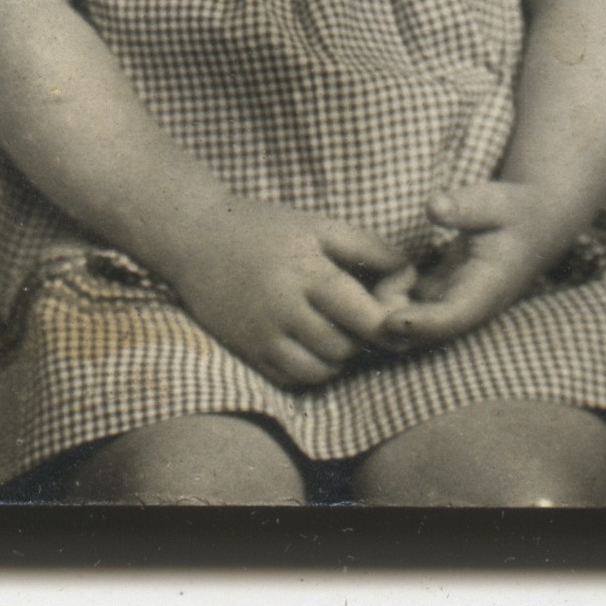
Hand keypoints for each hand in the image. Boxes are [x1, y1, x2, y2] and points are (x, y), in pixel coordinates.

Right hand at [157, 195, 404, 388]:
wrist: (195, 238)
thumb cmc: (266, 228)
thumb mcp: (319, 226)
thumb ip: (369, 248)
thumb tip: (409, 279)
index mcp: (308, 270)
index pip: (364, 315)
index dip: (390, 323)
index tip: (398, 316)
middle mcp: (284, 307)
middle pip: (345, 346)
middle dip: (363, 338)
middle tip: (365, 321)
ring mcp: (263, 334)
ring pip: (322, 369)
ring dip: (339, 356)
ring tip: (339, 330)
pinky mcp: (248, 352)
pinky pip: (294, 379)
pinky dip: (313, 369)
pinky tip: (314, 344)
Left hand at [373, 181, 564, 350]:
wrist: (534, 223)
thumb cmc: (514, 210)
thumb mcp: (493, 200)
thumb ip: (464, 205)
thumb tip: (434, 206)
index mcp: (487, 290)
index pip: (453, 317)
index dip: (421, 323)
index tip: (388, 321)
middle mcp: (470, 306)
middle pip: (428, 331)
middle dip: (393, 321)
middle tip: (362, 292)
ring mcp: (454, 305)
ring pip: (416, 325)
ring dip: (387, 312)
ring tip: (361, 282)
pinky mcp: (441, 298)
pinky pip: (411, 310)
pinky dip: (389, 301)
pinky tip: (366, 282)